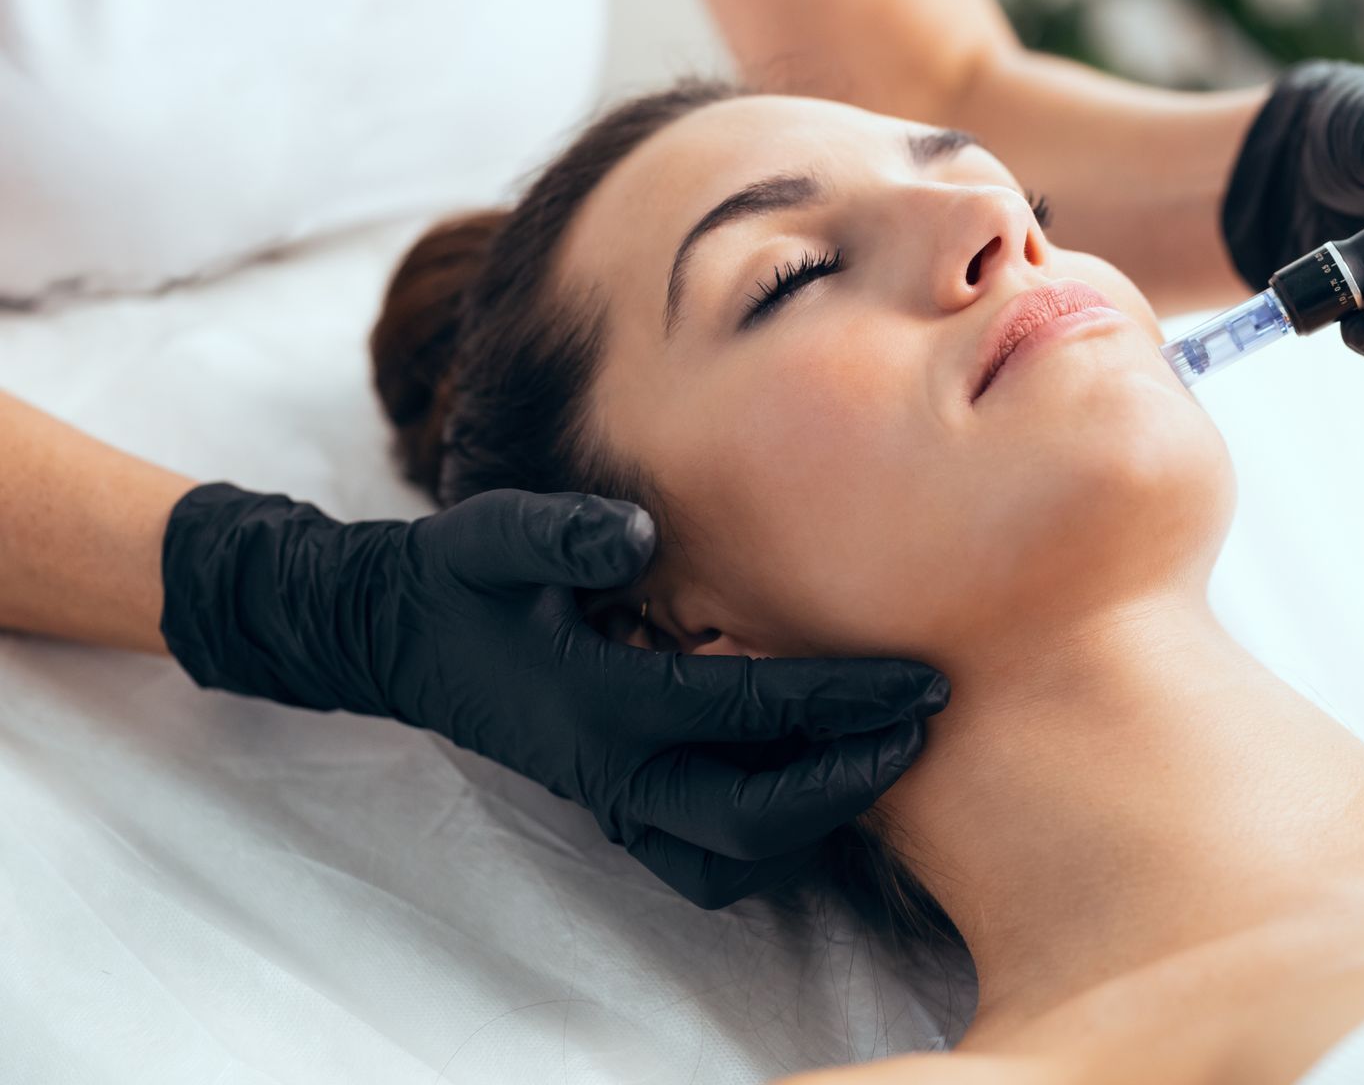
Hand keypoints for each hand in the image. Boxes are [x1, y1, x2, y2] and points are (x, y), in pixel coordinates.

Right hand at [160, 484, 948, 907]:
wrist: (402, 637)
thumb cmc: (462, 578)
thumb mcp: (496, 535)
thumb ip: (563, 533)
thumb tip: (639, 534)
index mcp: (597, 702)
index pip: (748, 713)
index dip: (842, 699)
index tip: (923, 678)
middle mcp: (612, 771)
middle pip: (756, 816)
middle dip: (854, 775)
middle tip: (927, 720)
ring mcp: (612, 803)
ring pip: (733, 860)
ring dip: (818, 821)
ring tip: (886, 754)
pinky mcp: (614, 810)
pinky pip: (701, 865)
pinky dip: (767, 843)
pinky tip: (815, 782)